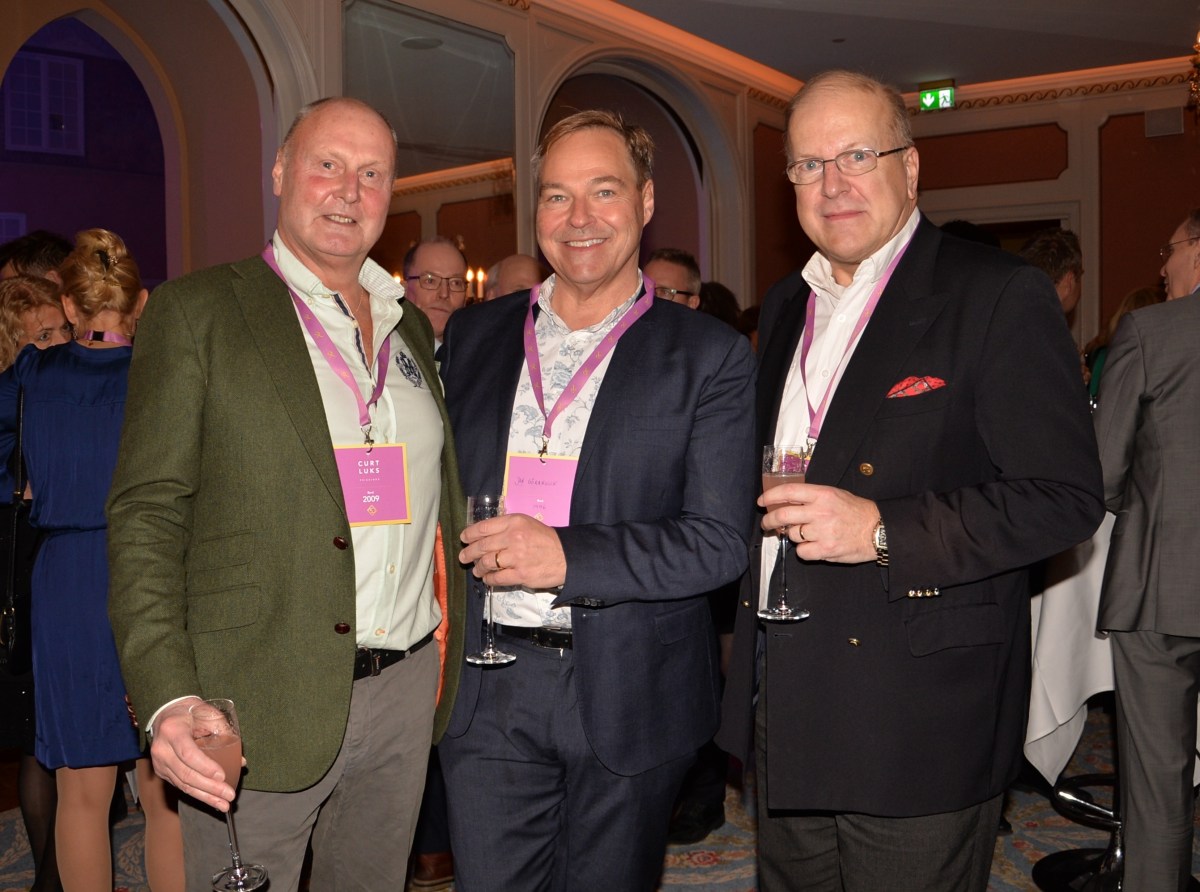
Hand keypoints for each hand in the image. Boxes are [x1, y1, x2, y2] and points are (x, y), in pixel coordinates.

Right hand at [148, 697, 237, 810]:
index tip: (222, 777)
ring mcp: (160, 763)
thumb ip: (224, 732)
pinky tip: (212, 800)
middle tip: (229, 795)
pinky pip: (181, 786)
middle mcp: (162, 749)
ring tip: (223, 805)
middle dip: (210, 788)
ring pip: (183, 785)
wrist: (166, 712)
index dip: (205, 767)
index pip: (188, 754)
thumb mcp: (207, 712)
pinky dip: (198, 794)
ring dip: (205, 797)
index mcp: (172, 731)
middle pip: (186, 774)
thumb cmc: (191, 711)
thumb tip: (240, 761)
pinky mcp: (162, 772)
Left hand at [459, 513, 566, 589]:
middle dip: (469, 553)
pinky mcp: (520, 575)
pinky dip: (489, 579)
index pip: (484, 527)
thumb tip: (483, 534)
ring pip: (486, 563)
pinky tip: (487, 578)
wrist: (566, 556)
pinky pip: (497, 578)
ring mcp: (516, 557)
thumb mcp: (526, 524)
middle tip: (463, 557)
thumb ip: (506, 527)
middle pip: (482, 546)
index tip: (464, 538)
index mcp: (514, 523)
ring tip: (477, 570)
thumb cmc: (546, 539)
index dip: (470, 534)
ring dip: (478, 567)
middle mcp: (513, 538)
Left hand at [759, 482, 878, 563]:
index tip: (762, 501)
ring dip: (793, 535)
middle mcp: (820, 512)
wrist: (878, 530)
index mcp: (822, 494)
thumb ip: (811, 497)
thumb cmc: (855, 511)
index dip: (770, 496)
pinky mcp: (825, 550)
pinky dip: (804, 550)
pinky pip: (801, 552)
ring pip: (792, 535)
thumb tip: (784, 501)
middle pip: (782, 515)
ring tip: (806, 534)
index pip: (788, 492)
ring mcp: (822, 532)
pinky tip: (813, 546)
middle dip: (769, 521)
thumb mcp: (834, 495)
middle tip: (766, 524)